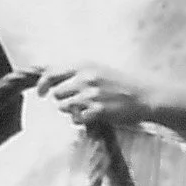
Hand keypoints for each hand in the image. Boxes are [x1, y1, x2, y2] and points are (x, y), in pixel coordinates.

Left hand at [34, 63, 151, 132]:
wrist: (145, 95)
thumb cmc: (120, 83)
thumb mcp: (97, 69)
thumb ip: (75, 72)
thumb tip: (46, 73)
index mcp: (84, 65)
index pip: (52, 73)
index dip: (42, 84)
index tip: (40, 93)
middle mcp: (86, 78)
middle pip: (56, 93)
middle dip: (63, 100)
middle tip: (77, 102)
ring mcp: (91, 94)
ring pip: (64, 107)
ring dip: (72, 111)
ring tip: (87, 108)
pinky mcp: (98, 110)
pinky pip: (77, 119)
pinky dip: (82, 120)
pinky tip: (93, 116)